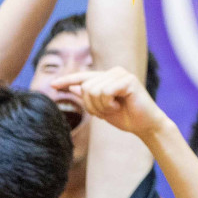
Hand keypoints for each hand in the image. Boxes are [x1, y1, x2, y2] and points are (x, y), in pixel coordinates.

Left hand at [52, 66, 167, 138]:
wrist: (146, 126)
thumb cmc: (126, 118)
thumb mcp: (102, 109)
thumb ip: (89, 98)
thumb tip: (73, 88)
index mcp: (107, 77)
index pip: (83, 77)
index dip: (67, 81)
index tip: (52, 85)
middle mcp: (114, 72)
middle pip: (85, 87)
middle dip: (92, 105)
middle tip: (107, 112)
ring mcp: (121, 74)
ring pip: (93, 90)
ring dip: (101, 106)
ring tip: (115, 109)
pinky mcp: (128, 80)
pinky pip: (105, 91)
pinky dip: (109, 104)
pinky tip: (120, 106)